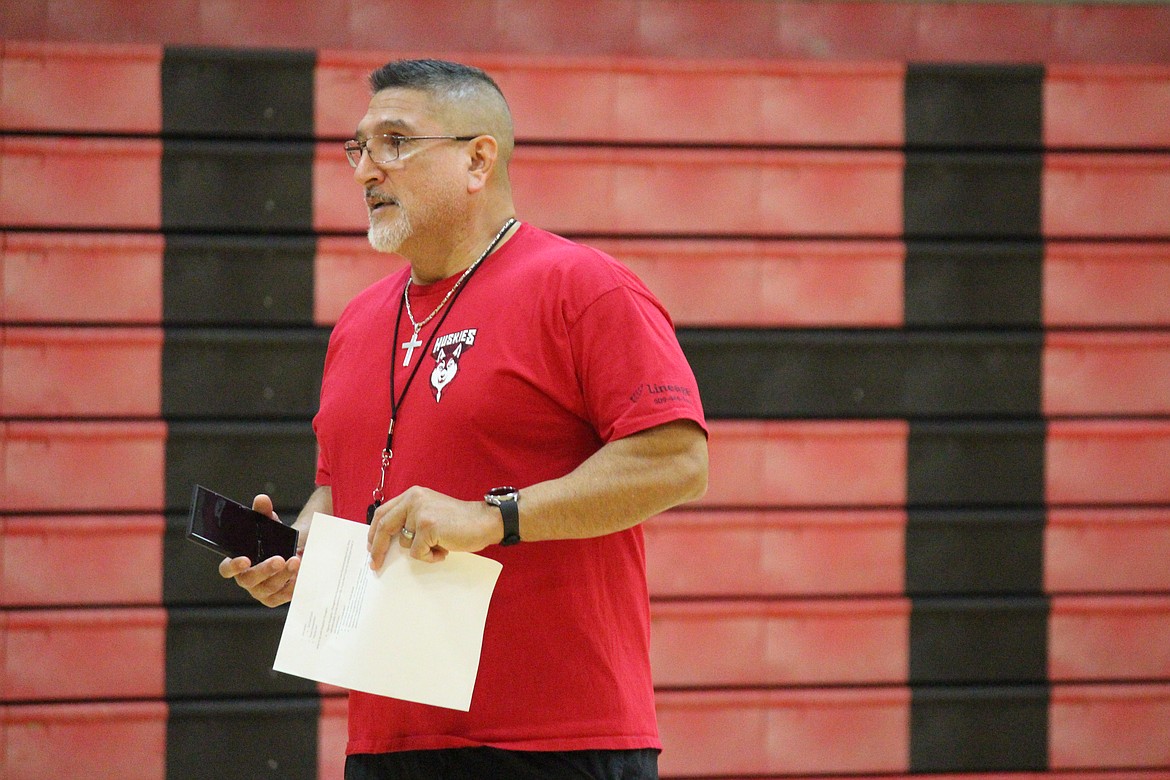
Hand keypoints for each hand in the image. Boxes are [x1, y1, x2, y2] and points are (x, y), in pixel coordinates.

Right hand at [217, 493, 300, 606]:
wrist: (293, 551)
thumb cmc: (275, 540)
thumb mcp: (270, 524)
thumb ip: (263, 512)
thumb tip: (261, 499)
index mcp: (237, 563)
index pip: (226, 569)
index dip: (233, 566)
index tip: (245, 559)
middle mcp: (246, 579)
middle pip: (248, 580)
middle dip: (265, 569)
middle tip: (280, 559)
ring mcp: (260, 591)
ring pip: (268, 588)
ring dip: (283, 576)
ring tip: (296, 562)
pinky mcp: (275, 598)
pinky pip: (282, 596)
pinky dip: (292, 586)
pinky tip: (300, 575)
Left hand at [367, 486, 499, 567]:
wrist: (484, 521)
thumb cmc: (459, 521)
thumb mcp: (430, 511)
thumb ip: (410, 518)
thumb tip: (388, 540)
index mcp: (412, 494)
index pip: (383, 512)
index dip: (374, 531)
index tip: (371, 547)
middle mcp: (413, 499)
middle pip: (383, 526)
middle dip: (376, 548)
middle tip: (374, 564)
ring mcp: (420, 513)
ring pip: (403, 543)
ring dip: (420, 551)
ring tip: (438, 545)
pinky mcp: (427, 527)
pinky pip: (417, 553)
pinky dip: (430, 556)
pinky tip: (444, 549)